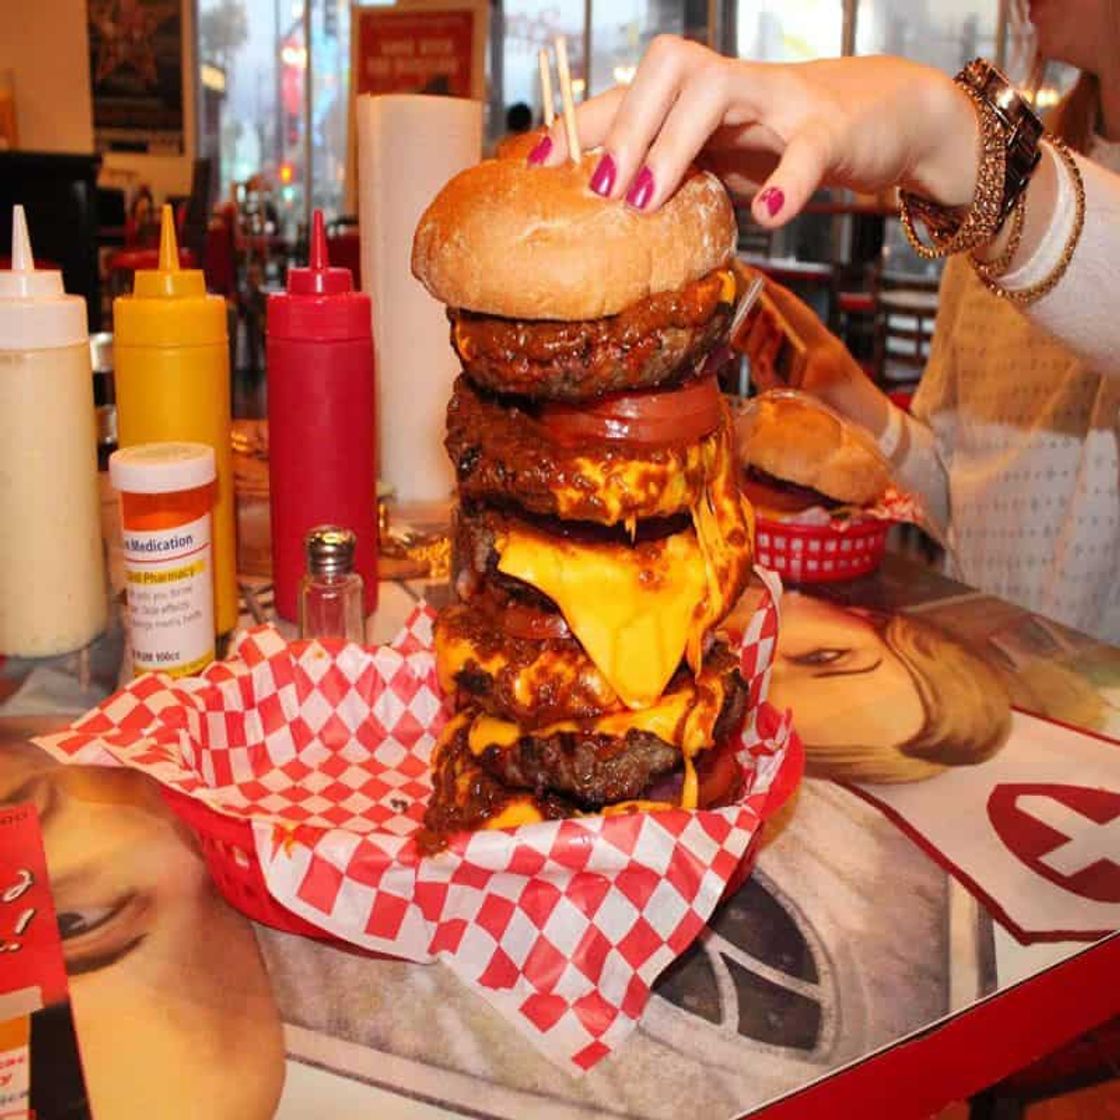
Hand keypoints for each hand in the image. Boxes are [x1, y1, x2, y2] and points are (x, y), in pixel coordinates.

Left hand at [534, 38, 977, 226]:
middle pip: (666, 70)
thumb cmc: (788, 141)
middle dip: (623, 128)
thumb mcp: (722, 161)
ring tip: (650, 200)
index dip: (581, 124)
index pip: (629, 94)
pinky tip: (769, 214)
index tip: (537, 165)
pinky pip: (808, 148)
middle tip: (600, 191)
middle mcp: (733, 87)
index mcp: (699, 98)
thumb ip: (675, 176)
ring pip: (718, 91)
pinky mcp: (833, 130)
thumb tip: (611, 218)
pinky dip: (789, 180)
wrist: (887, 119)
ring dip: (674, 144)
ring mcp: (783, 102)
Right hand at [741, 274, 866, 404]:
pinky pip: (761, 367)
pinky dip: (770, 348)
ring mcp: (762, 373)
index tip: (740, 299)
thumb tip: (745, 267)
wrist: (829, 360)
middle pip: (738, 340)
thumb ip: (765, 287)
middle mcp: (756, 357)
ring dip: (762, 333)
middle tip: (760, 308)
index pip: (736, 328)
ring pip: (750, 352)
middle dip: (748, 323)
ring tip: (775, 321)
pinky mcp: (770, 387)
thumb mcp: (786, 304)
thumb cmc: (809, 334)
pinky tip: (780, 336)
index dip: (736, 314)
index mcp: (757, 339)